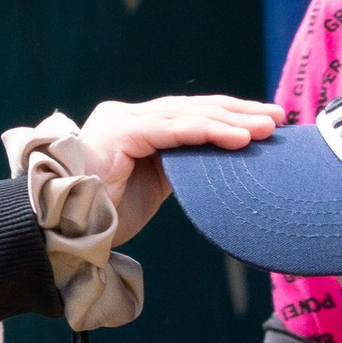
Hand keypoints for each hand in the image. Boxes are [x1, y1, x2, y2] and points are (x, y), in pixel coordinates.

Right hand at [76, 94, 279, 234]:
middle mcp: (128, 117)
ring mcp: (123, 120)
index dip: (228, 117)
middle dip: (239, 113)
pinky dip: (208, 132)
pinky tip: (239, 138)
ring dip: (232, 121)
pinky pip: (174, 129)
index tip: (266, 123)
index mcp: (135, 128)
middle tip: (279, 118)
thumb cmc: (102, 218)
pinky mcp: (121, 131)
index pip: (189, 115)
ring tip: (268, 128)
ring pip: (188, 115)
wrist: (61, 233)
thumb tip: (215, 167)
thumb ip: (177, 169)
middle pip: (194, 109)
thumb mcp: (151, 189)